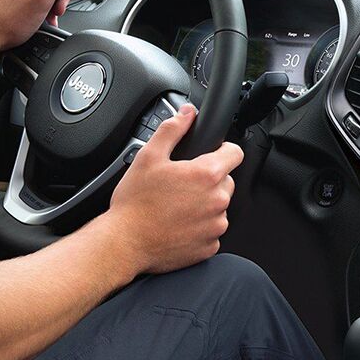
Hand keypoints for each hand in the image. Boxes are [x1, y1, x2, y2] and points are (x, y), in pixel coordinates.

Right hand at [104, 105, 243, 277]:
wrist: (124, 243)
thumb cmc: (135, 203)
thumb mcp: (149, 156)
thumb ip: (172, 130)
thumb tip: (187, 113)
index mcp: (207, 175)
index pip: (235, 153)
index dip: (222, 150)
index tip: (210, 154)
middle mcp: (217, 201)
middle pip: (226, 181)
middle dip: (208, 180)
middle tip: (181, 184)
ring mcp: (215, 226)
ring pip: (219, 207)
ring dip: (204, 204)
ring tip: (176, 206)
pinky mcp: (210, 247)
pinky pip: (211, 230)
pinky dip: (199, 227)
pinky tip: (178, 224)